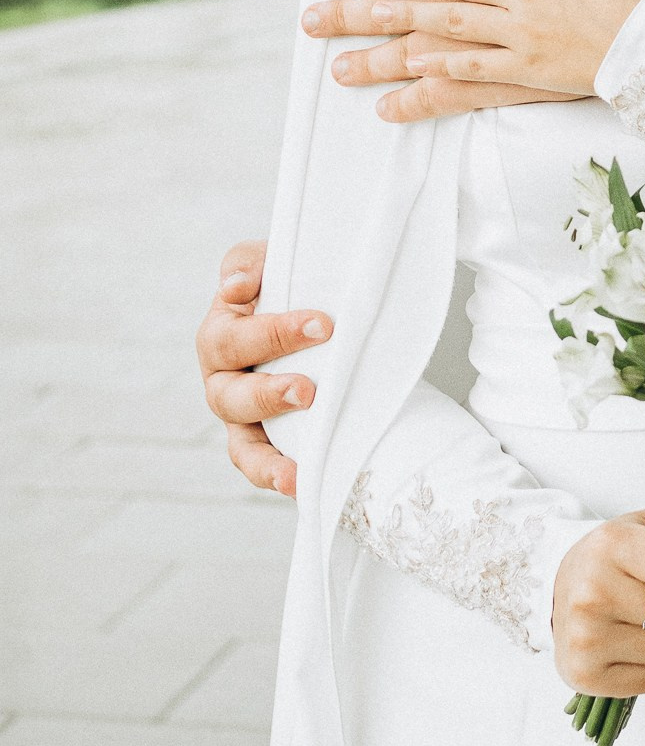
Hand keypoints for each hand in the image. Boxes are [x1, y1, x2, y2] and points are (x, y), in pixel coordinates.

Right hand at [195, 241, 332, 497]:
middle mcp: (223, 379)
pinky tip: (301, 485)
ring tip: (298, 467)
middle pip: (230, 395)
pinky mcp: (264, 442)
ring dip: (268, 457)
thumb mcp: (271, 260)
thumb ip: (248, 263)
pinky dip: (277, 477)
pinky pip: (262, 467)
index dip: (274, 334)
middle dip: (269, 394)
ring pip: (241, 444)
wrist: (320, 308)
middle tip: (308, 391)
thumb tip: (238, 286)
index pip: (233, 338)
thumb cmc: (291, 281)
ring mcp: (242, 416)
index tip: (322, 325)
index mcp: (221, 333)